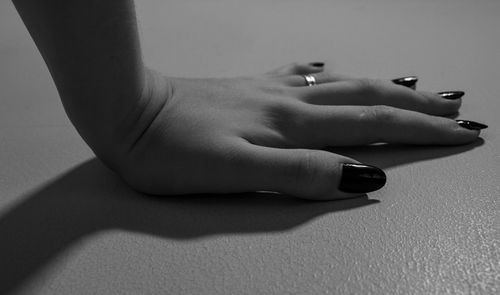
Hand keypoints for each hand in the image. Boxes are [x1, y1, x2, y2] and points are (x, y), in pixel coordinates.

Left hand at [111, 63, 482, 199]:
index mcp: (289, 126)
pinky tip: (325, 68)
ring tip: (414, 86)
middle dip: (416, 107)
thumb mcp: (234, 172)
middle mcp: (286, 104)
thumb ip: (297, 174)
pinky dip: (321, 73)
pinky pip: (294, 76)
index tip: (459, 134)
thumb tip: (358, 177)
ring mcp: (267, 92)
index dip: (420, 132)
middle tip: (455, 110)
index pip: (371, 127)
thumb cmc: (171, 149)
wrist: (126, 111)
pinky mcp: (247, 89)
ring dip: (382, 86)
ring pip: (338, 84)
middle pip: (366, 100)